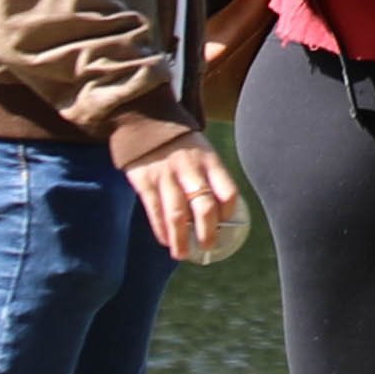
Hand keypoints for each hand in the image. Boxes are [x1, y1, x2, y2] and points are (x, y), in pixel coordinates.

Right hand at [125, 138, 243, 264]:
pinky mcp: (144, 179)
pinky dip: (160, 229)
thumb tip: (219, 214)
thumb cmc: (180, 143)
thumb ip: (209, 177)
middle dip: (207, 232)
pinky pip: (154, 210)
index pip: (228, 192)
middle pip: (204, 207)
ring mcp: (166, 174)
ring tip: (182, 254)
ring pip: (177, 214)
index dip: (229, 214)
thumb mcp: (202, 151)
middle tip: (207, 247)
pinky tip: (165, 240)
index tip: (226, 226)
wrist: (145, 119)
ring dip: (181, 239)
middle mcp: (190, 168)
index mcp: (210, 160)